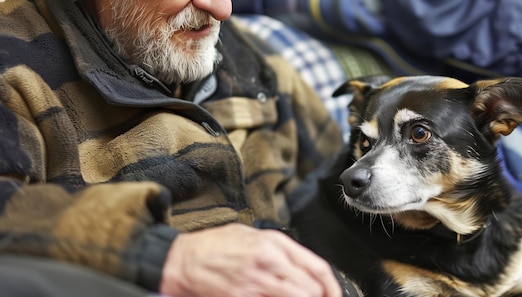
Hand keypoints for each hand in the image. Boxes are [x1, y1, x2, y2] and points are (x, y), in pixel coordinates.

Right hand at [160, 223, 341, 296]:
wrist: (184, 260)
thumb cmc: (214, 246)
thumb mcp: (251, 235)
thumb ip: (278, 249)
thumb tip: (299, 266)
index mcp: (274, 243)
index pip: (317, 267)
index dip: (331, 287)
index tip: (333, 295)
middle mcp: (269, 262)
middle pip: (311, 288)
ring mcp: (257, 283)